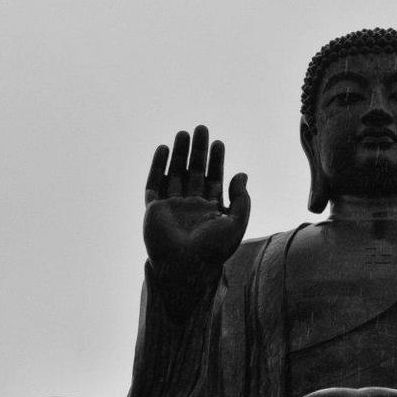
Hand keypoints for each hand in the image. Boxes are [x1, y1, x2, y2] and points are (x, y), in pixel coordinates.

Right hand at [143, 125, 250, 288]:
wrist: (185, 267)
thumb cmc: (212, 250)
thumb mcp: (236, 223)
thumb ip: (241, 199)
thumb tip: (242, 174)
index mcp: (210, 210)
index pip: (214, 179)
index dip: (216, 161)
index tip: (219, 143)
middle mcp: (191, 206)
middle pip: (194, 172)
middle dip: (198, 151)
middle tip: (201, 129)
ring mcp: (172, 207)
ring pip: (175, 173)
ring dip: (179, 154)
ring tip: (183, 133)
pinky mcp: (154, 209)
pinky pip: (154, 184)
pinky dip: (157, 166)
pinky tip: (163, 149)